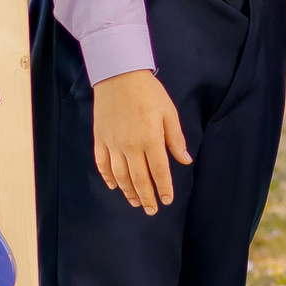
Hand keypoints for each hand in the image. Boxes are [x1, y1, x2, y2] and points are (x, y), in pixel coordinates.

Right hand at [93, 70, 192, 213]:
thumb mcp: (168, 112)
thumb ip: (175, 139)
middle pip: (139, 178)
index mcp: (150, 139)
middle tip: (151, 210)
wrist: (118, 74)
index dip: (164, 188)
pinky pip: (102, 163)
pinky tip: (113, 186)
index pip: (159, 171)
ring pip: (120, 175)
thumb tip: (185, 161)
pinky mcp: (100, 139)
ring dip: (128, 191)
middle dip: (146, 197)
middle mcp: (130, 146)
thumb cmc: (148, 92)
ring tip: (135, 202)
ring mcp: (112, 143)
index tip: (167, 201)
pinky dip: (107, 177)